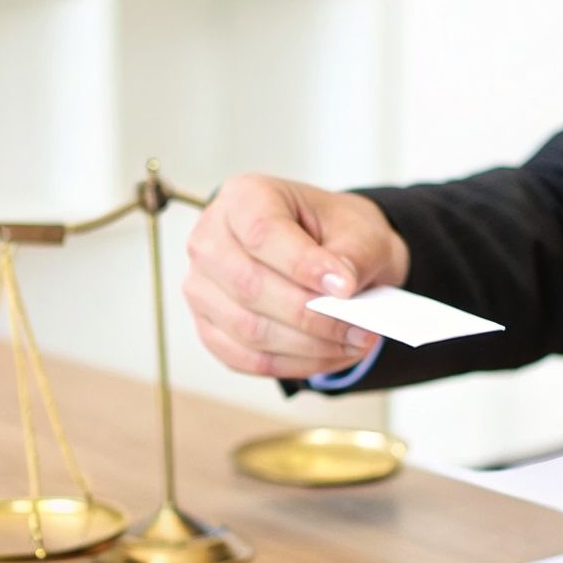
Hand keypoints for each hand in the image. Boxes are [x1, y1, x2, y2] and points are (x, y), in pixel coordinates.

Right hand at [183, 173, 409, 378]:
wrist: (327, 251)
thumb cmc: (335, 234)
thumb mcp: (359, 231)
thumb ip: (352, 256)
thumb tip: (338, 290)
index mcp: (243, 198)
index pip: (262, 233)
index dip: (302, 265)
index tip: (344, 287)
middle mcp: (209, 241)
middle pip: (249, 287)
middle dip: (310, 316)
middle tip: (360, 328)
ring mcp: (202, 288)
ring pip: (248, 330)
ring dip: (308, 346)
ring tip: (354, 343)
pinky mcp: (210, 328)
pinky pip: (247, 360)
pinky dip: (295, 364)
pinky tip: (330, 355)